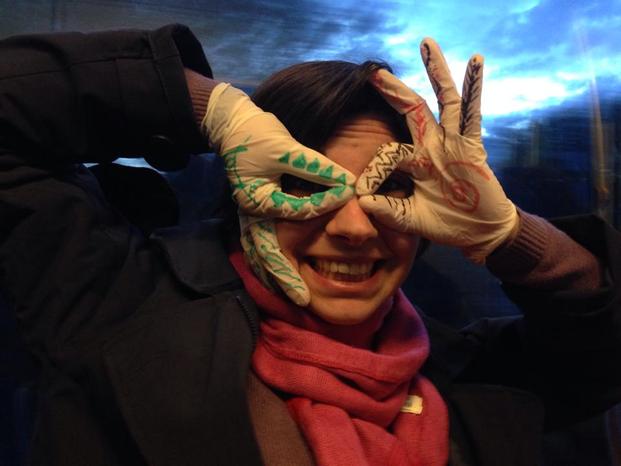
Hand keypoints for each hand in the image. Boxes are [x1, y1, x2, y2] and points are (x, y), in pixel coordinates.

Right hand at [201, 83, 355, 304]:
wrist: (231, 125)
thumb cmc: (257, 134)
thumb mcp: (286, 148)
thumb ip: (315, 167)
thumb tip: (347, 182)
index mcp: (258, 200)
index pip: (295, 213)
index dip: (320, 210)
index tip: (344, 208)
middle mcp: (250, 214)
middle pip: (266, 253)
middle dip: (284, 277)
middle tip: (302, 300)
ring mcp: (249, 216)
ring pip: (259, 254)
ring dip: (274, 276)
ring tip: (292, 296)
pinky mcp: (252, 212)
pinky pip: (258, 245)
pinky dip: (268, 262)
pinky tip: (278, 274)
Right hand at [202, 83, 354, 218]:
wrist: (232, 121)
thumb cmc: (254, 134)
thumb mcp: (286, 150)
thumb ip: (314, 167)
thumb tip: (345, 180)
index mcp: (258, 203)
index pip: (299, 210)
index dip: (326, 201)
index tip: (348, 190)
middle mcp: (260, 208)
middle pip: (299, 213)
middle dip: (324, 205)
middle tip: (348, 193)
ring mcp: (265, 199)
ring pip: (298, 207)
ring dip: (320, 200)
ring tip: (342, 191)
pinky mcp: (271, 189)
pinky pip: (293, 197)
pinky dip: (310, 193)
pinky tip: (328, 188)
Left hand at [356, 38, 517, 263]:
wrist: (477, 234)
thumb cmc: (444, 223)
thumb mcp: (409, 218)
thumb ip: (387, 210)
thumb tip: (360, 202)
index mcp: (413, 162)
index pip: (387, 154)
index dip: (372, 172)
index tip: (362, 191)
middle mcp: (431, 146)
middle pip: (409, 110)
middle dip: (392, 90)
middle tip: (373, 70)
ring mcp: (452, 143)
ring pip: (442, 101)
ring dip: (436, 72)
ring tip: (426, 44)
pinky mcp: (472, 146)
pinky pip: (472, 114)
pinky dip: (474, 87)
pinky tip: (475, 62)